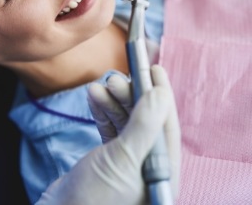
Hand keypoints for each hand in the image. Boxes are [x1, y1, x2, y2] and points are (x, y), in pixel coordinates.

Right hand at [35, 65, 180, 204]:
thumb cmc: (94, 198)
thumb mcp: (122, 159)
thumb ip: (144, 125)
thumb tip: (162, 93)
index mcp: (162, 172)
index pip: (166, 125)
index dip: (160, 95)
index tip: (153, 69)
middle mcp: (148, 166)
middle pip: (144, 121)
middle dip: (130, 96)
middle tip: (115, 77)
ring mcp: (127, 163)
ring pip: (125, 122)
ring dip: (112, 102)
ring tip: (99, 85)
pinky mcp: (108, 160)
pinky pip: (110, 129)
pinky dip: (101, 112)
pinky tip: (93, 97)